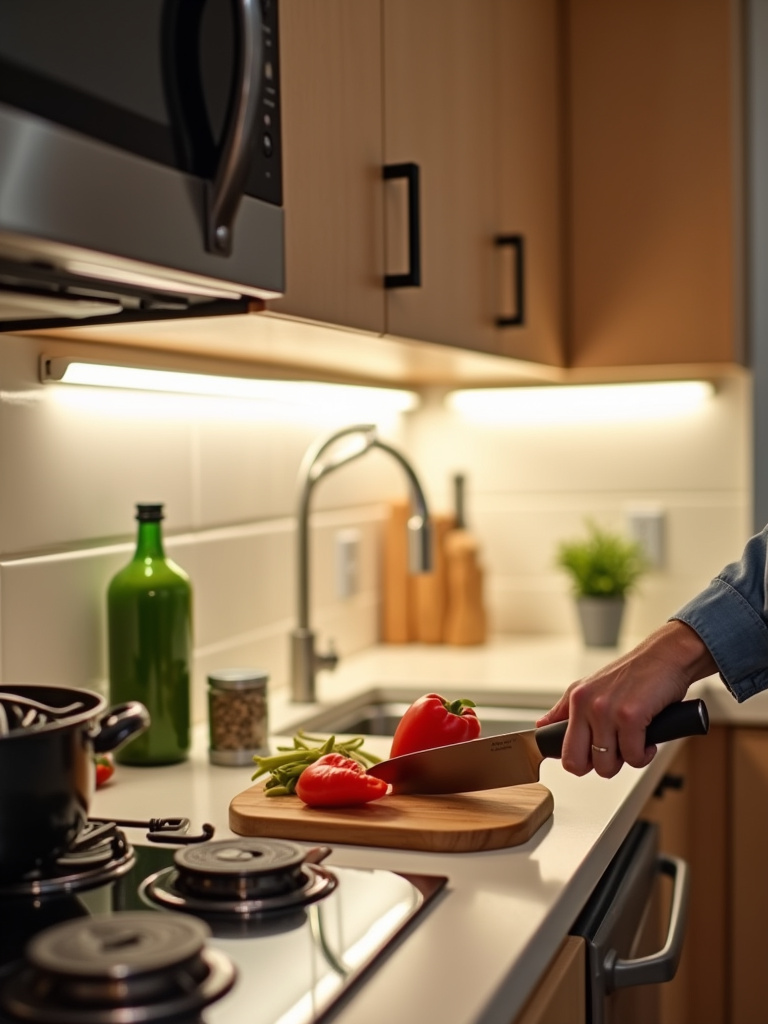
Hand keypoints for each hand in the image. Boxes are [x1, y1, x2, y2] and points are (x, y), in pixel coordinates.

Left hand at [536, 620, 716, 777]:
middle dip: (600, 767)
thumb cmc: (633, 673)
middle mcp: (586, 705)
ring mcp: (606, 711)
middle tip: (617, 753)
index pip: (563, 750)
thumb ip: (564, 709)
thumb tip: (542, 726)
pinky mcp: (630, 716)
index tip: (594, 758)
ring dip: (626, 760)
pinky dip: (645, 755)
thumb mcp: (590, 687)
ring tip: (635, 741)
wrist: (665, 656)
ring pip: (607, 765)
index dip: (580, 763)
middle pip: (578, 763)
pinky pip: (634, 757)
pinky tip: (648, 739)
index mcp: (575, 700)